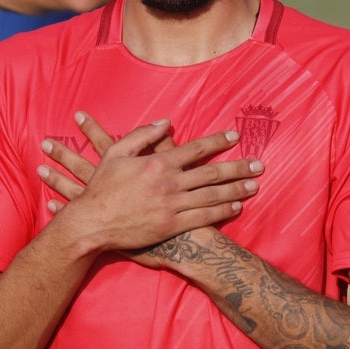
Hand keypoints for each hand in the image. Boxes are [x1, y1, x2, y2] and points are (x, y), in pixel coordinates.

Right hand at [38, 111, 262, 254]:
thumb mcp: (116, 153)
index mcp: (158, 162)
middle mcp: (170, 183)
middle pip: (212, 173)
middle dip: (238, 167)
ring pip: (212, 196)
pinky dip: (222, 212)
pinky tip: (236, 207)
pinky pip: (203, 218)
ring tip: (254, 185)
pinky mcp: (171, 226)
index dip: (219, 141)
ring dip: (236, 189)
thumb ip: (143, 134)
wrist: (91, 222)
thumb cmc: (102, 187)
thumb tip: (167, 122)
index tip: (236, 136)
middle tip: (259, 165)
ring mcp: (172, 206)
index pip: (196, 149)